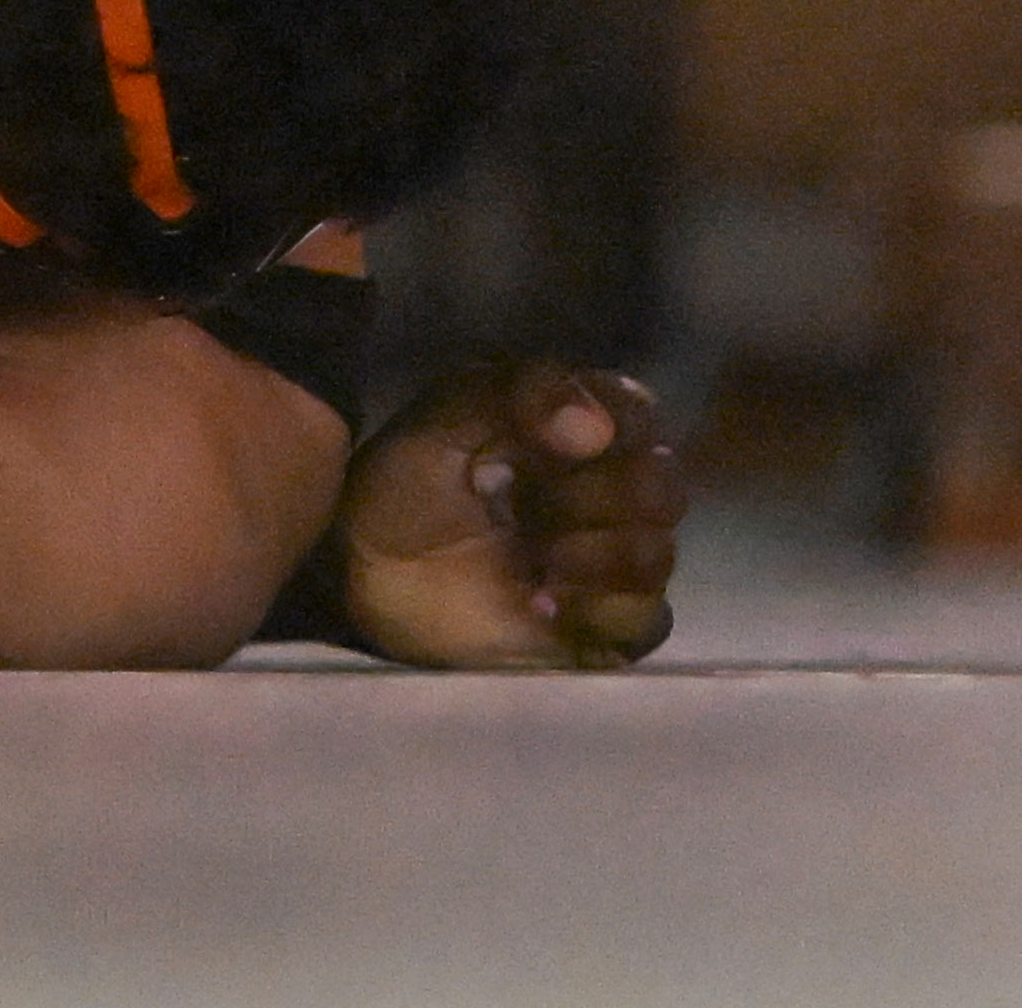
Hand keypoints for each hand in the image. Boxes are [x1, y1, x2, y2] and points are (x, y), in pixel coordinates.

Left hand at [331, 357, 680, 668]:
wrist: (360, 572)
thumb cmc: (402, 485)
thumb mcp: (441, 419)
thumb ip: (514, 394)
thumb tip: (596, 426)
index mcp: (573, 430)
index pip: (640, 415)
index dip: (612, 427)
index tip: (555, 444)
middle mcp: (606, 493)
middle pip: (661, 487)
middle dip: (598, 497)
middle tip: (531, 508)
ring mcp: (607, 563)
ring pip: (657, 552)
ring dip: (596, 555)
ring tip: (535, 561)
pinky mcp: (600, 628)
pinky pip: (648, 622)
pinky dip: (602, 612)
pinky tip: (542, 604)